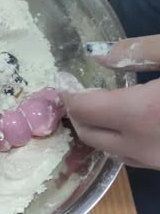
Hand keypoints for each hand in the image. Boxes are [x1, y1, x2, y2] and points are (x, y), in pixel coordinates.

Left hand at [63, 36, 159, 168]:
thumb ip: (136, 52)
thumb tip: (98, 54)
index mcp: (142, 113)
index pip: (84, 110)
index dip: (68, 94)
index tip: (63, 78)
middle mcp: (143, 145)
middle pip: (88, 134)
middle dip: (77, 112)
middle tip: (79, 89)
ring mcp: (155, 161)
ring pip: (108, 150)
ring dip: (97, 129)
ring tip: (103, 102)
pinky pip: (131, 157)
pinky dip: (119, 140)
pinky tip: (130, 120)